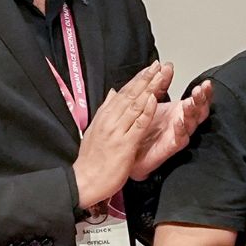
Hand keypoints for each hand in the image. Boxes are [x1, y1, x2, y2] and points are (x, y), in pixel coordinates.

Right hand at [74, 61, 170, 210]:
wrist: (84, 180)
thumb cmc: (91, 159)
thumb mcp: (96, 129)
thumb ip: (106, 110)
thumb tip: (113, 92)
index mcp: (105, 116)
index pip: (124, 93)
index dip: (138, 79)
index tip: (150, 68)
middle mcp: (110, 119)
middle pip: (130, 94)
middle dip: (145, 78)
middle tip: (158, 65)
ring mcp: (117, 131)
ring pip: (135, 105)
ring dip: (148, 88)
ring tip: (160, 75)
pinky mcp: (124, 144)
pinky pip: (137, 125)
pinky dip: (146, 111)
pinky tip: (153, 100)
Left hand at [133, 73, 209, 179]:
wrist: (129, 150)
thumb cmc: (141, 127)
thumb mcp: (150, 100)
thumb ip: (160, 84)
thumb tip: (166, 66)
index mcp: (179, 111)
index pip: (198, 100)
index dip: (205, 93)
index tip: (207, 83)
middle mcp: (182, 122)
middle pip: (199, 111)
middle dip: (202, 100)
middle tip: (200, 90)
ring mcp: (178, 135)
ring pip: (192, 123)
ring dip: (191, 112)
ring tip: (189, 102)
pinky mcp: (170, 146)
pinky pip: (179, 139)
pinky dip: (180, 130)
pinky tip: (179, 121)